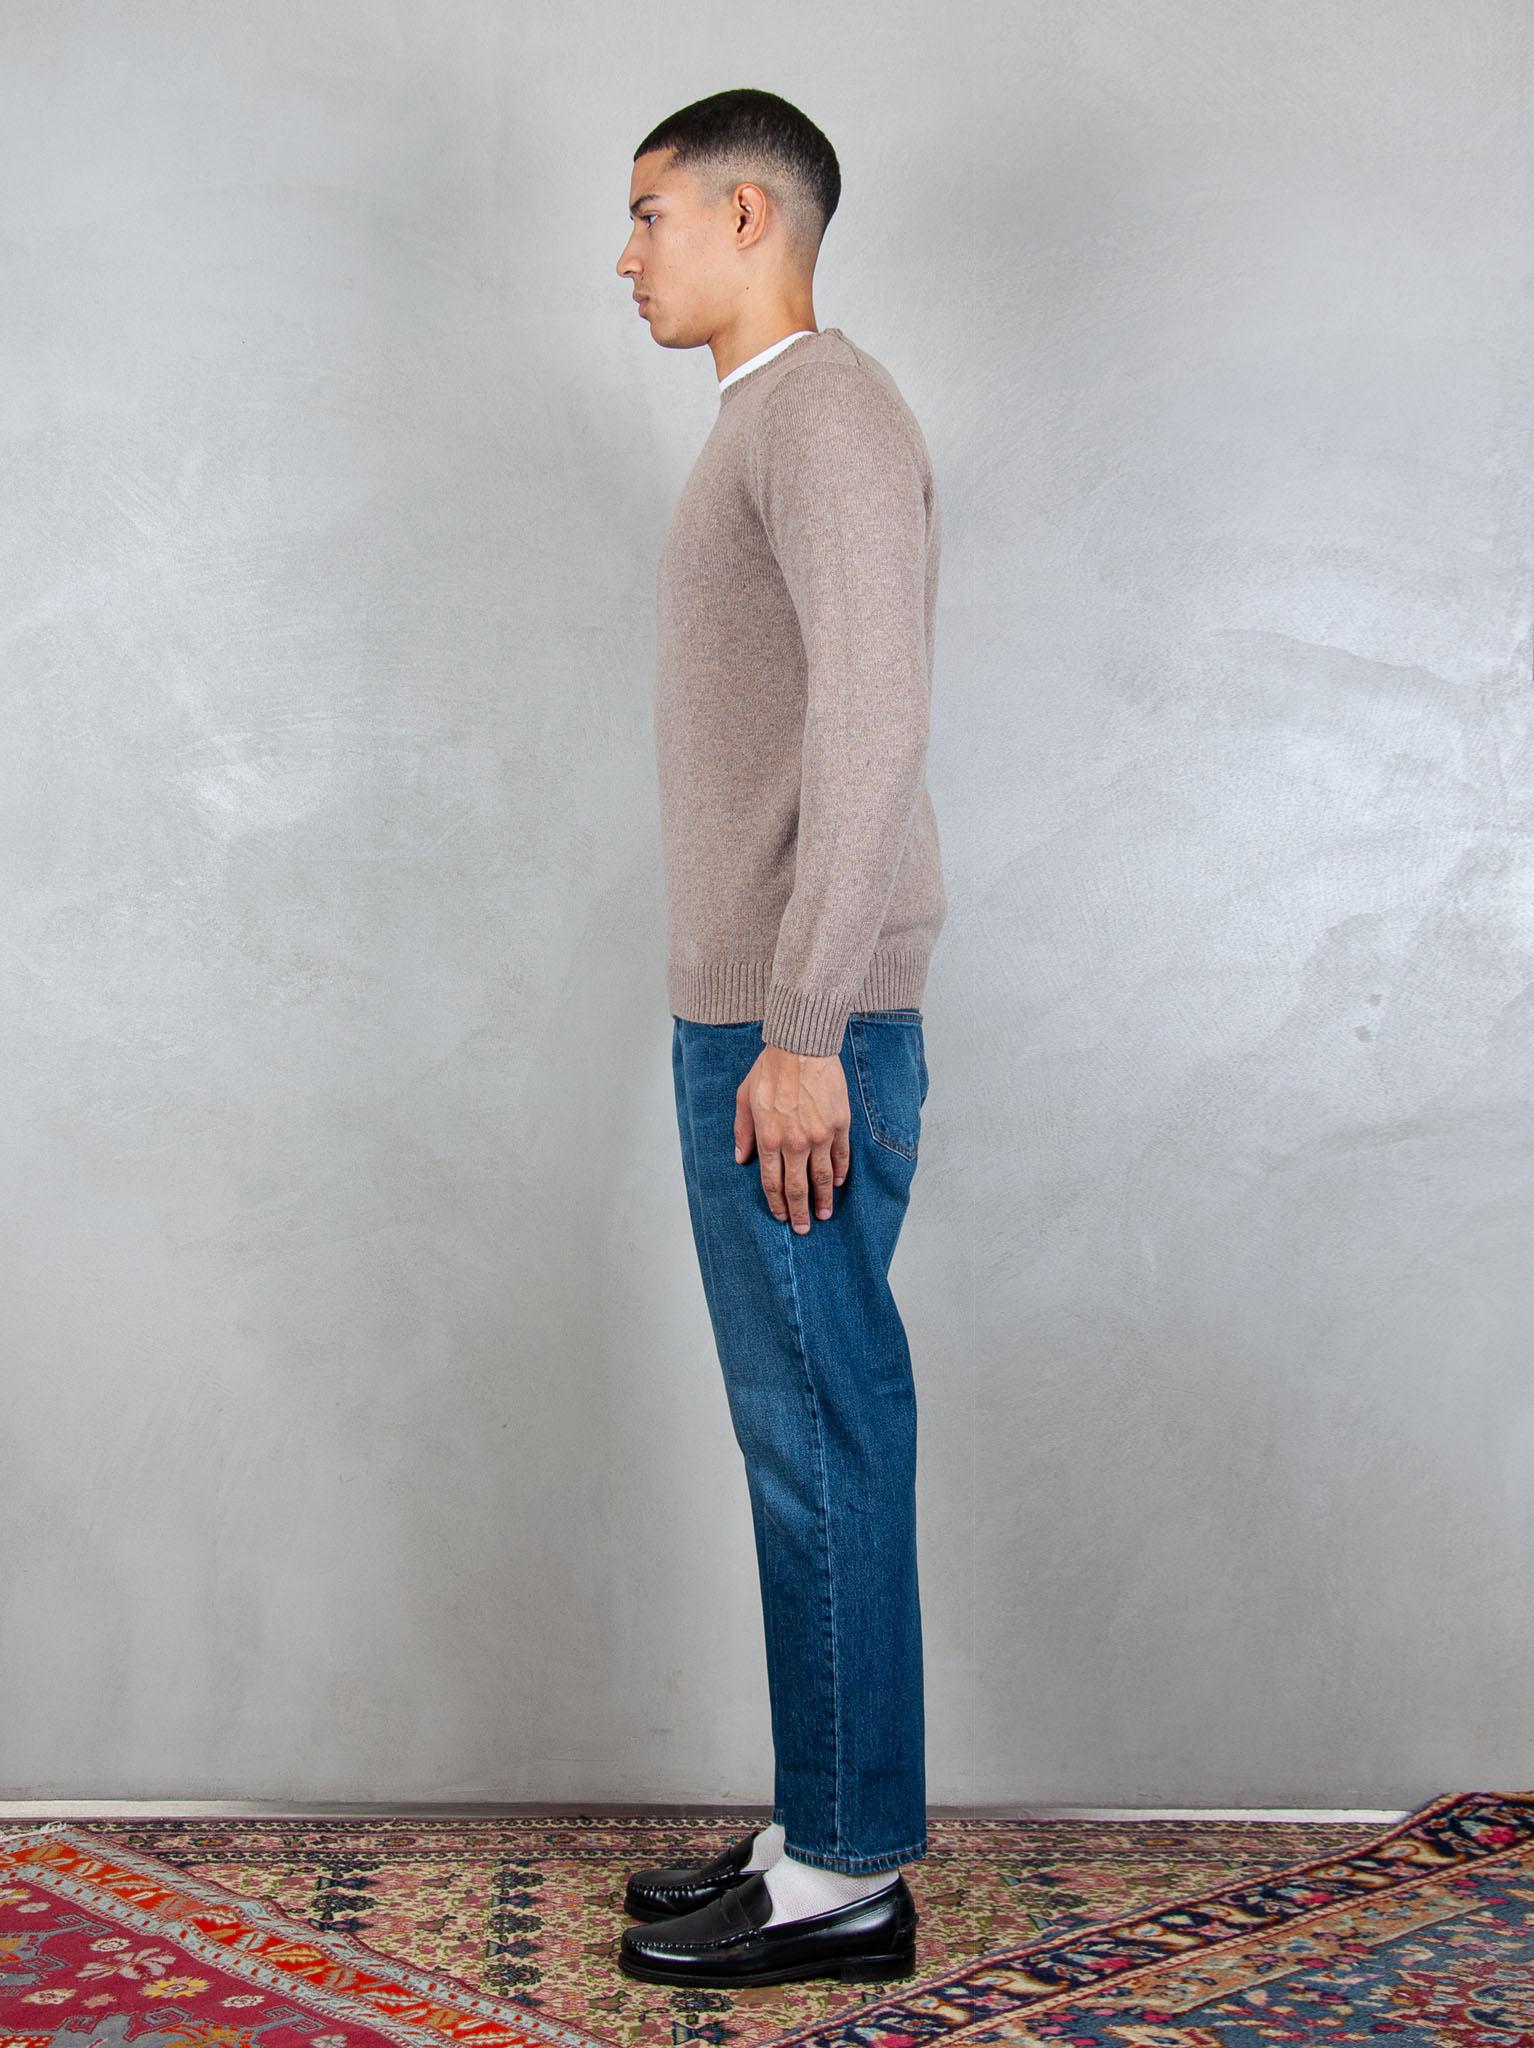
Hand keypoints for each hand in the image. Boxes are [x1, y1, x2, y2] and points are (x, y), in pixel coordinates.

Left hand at [735, 1041, 851, 1231]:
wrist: (801, 1047)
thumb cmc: (770, 1069)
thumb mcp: (744, 1098)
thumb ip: (742, 1131)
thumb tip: (740, 1157)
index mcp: (768, 1138)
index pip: (772, 1182)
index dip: (777, 1203)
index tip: (780, 1216)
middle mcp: (794, 1143)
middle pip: (798, 1188)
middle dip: (799, 1212)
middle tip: (803, 1229)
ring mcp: (819, 1136)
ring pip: (822, 1178)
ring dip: (823, 1200)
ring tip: (824, 1214)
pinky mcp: (839, 1125)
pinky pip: (841, 1157)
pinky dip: (839, 1173)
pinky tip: (837, 1183)